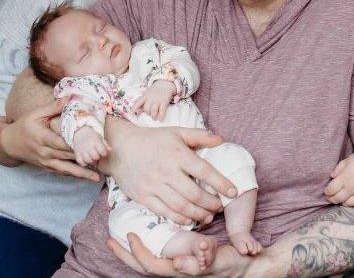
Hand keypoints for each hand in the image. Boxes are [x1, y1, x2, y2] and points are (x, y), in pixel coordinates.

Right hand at [0, 99, 100, 181]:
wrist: (9, 144)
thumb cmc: (24, 126)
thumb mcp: (36, 114)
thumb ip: (53, 107)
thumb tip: (70, 98)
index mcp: (43, 138)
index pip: (62, 143)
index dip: (77, 145)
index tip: (93, 144)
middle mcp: (45, 153)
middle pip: (68, 156)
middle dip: (86, 157)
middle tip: (103, 156)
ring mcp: (46, 162)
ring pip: (66, 169)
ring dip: (82, 173)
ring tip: (97, 178)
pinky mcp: (47, 167)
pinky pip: (62, 172)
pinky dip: (74, 175)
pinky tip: (86, 177)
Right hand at [73, 125, 110, 166]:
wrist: (80, 132)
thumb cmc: (92, 136)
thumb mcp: (100, 138)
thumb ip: (106, 144)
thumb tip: (110, 149)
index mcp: (95, 141)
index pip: (102, 151)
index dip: (104, 153)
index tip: (103, 152)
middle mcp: (88, 146)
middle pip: (95, 157)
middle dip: (98, 157)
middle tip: (97, 155)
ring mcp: (82, 150)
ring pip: (87, 160)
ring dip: (91, 161)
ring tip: (92, 158)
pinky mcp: (77, 153)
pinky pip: (80, 161)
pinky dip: (83, 162)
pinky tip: (86, 160)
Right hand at [102, 119, 235, 225]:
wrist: (120, 148)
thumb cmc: (152, 140)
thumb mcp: (176, 132)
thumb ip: (199, 136)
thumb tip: (221, 140)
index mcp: (177, 154)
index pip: (204, 171)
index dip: (221, 183)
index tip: (233, 192)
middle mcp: (166, 171)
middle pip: (194, 194)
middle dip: (211, 203)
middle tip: (219, 207)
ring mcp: (153, 185)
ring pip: (181, 206)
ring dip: (198, 214)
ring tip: (208, 216)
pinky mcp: (143, 196)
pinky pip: (164, 212)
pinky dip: (179, 219)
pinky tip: (189, 220)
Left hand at [107, 233, 252, 276]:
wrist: (244, 266)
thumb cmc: (229, 263)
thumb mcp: (216, 261)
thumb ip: (200, 262)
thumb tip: (178, 262)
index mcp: (179, 271)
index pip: (150, 265)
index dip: (138, 252)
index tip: (130, 236)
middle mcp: (174, 269)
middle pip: (142, 266)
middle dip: (123, 254)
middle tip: (109, 239)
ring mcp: (176, 264)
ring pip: (147, 260)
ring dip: (131, 250)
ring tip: (117, 235)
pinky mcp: (180, 256)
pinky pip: (157, 253)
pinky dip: (145, 245)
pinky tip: (141, 231)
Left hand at [133, 81, 175, 120]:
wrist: (165, 83)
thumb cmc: (155, 90)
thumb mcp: (147, 92)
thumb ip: (143, 100)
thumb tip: (138, 109)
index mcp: (145, 96)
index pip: (138, 102)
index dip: (134, 108)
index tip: (131, 113)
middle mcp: (150, 98)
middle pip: (146, 109)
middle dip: (147, 113)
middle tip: (150, 114)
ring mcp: (157, 100)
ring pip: (153, 111)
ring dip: (153, 116)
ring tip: (154, 118)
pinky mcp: (164, 102)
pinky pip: (162, 111)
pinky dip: (160, 117)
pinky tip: (160, 119)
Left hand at [324, 154, 353, 205]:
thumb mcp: (347, 160)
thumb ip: (339, 168)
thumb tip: (332, 175)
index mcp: (343, 180)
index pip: (331, 190)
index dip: (327, 192)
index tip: (326, 192)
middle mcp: (350, 189)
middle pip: (338, 198)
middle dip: (332, 199)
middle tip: (330, 198)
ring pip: (349, 203)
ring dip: (344, 202)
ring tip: (342, 200)